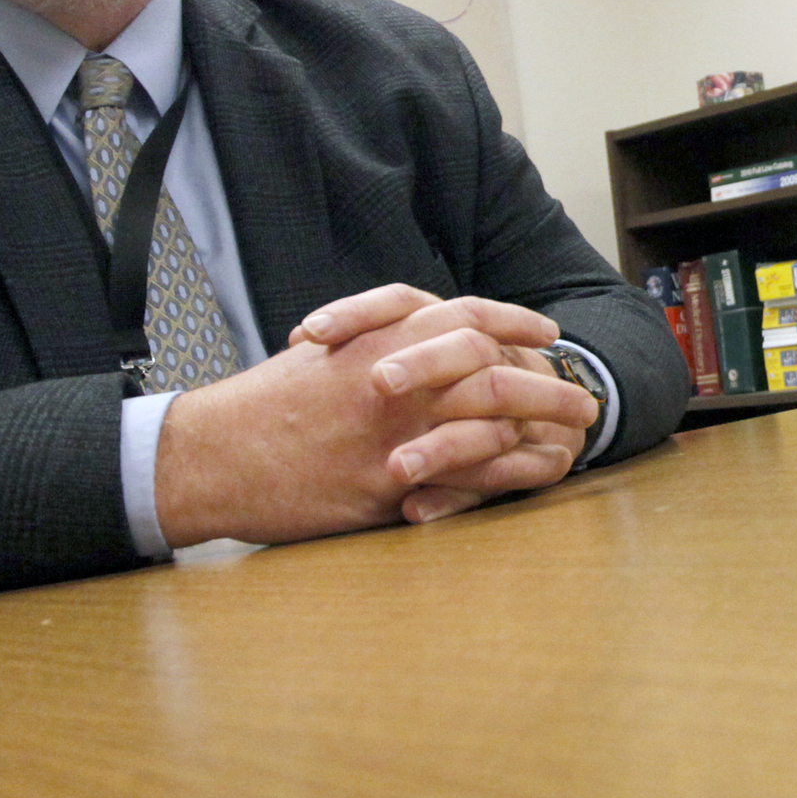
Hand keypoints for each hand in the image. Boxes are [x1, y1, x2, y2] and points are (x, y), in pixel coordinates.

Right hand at [157, 286, 595, 544]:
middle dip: (548, 381)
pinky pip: (463, 476)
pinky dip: (503, 474)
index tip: (546, 330)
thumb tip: (414, 346)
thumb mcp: (322, 358)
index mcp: (378, 339)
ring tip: (574, 439)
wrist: (212, 456)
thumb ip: (374, 346)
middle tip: (584, 396)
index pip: (465, 315)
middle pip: (496, 368)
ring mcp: (393, 430)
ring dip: (541, 428)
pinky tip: (527, 476)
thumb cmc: (260, 409)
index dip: (514, 320)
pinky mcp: (386, 482)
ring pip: (491, 421)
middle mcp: (395, 377)